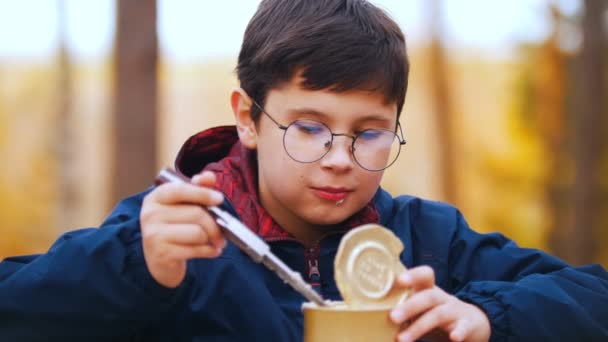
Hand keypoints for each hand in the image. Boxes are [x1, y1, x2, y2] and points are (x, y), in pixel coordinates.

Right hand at [140, 171, 225, 287]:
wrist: (159, 260)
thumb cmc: (175, 228)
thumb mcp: (183, 205)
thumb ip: (196, 188)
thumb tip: (209, 177)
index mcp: (155, 198)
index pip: (180, 190)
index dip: (202, 193)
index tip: (219, 199)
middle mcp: (150, 214)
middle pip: (196, 213)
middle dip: (215, 224)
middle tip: (222, 231)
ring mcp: (154, 235)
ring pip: (198, 233)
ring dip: (212, 239)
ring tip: (214, 241)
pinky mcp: (162, 254)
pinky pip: (196, 249)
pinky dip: (209, 251)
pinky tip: (211, 251)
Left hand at [390, 266, 490, 341]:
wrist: (472, 324)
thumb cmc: (435, 314)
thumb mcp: (422, 308)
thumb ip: (404, 309)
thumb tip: (372, 315)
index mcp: (429, 291)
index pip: (424, 275)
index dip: (413, 275)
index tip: (398, 280)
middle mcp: (442, 298)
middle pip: (428, 297)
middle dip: (409, 306)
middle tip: (391, 317)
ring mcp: (455, 311)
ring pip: (438, 315)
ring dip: (419, 327)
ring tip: (402, 339)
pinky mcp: (467, 326)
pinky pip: (463, 328)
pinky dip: (459, 332)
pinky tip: (453, 338)